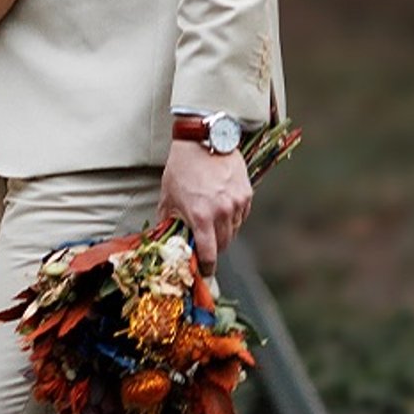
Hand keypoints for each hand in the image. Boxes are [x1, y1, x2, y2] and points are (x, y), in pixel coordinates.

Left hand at [157, 139, 253, 273]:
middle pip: (224, 244)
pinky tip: (222, 208)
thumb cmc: (182, 168)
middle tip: (205, 245)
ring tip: (211, 220)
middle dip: (215, 248)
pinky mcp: (246, 194)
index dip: (207, 266)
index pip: (209, 253)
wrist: (203, 141)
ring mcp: (237, 203)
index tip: (205, 272)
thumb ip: (168, 221)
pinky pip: (241, 215)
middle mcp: (222, 212)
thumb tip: (166, 239)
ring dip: (224, 232)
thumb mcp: (168, 196)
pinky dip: (233, 217)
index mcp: (200, 216)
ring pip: (234, 230)